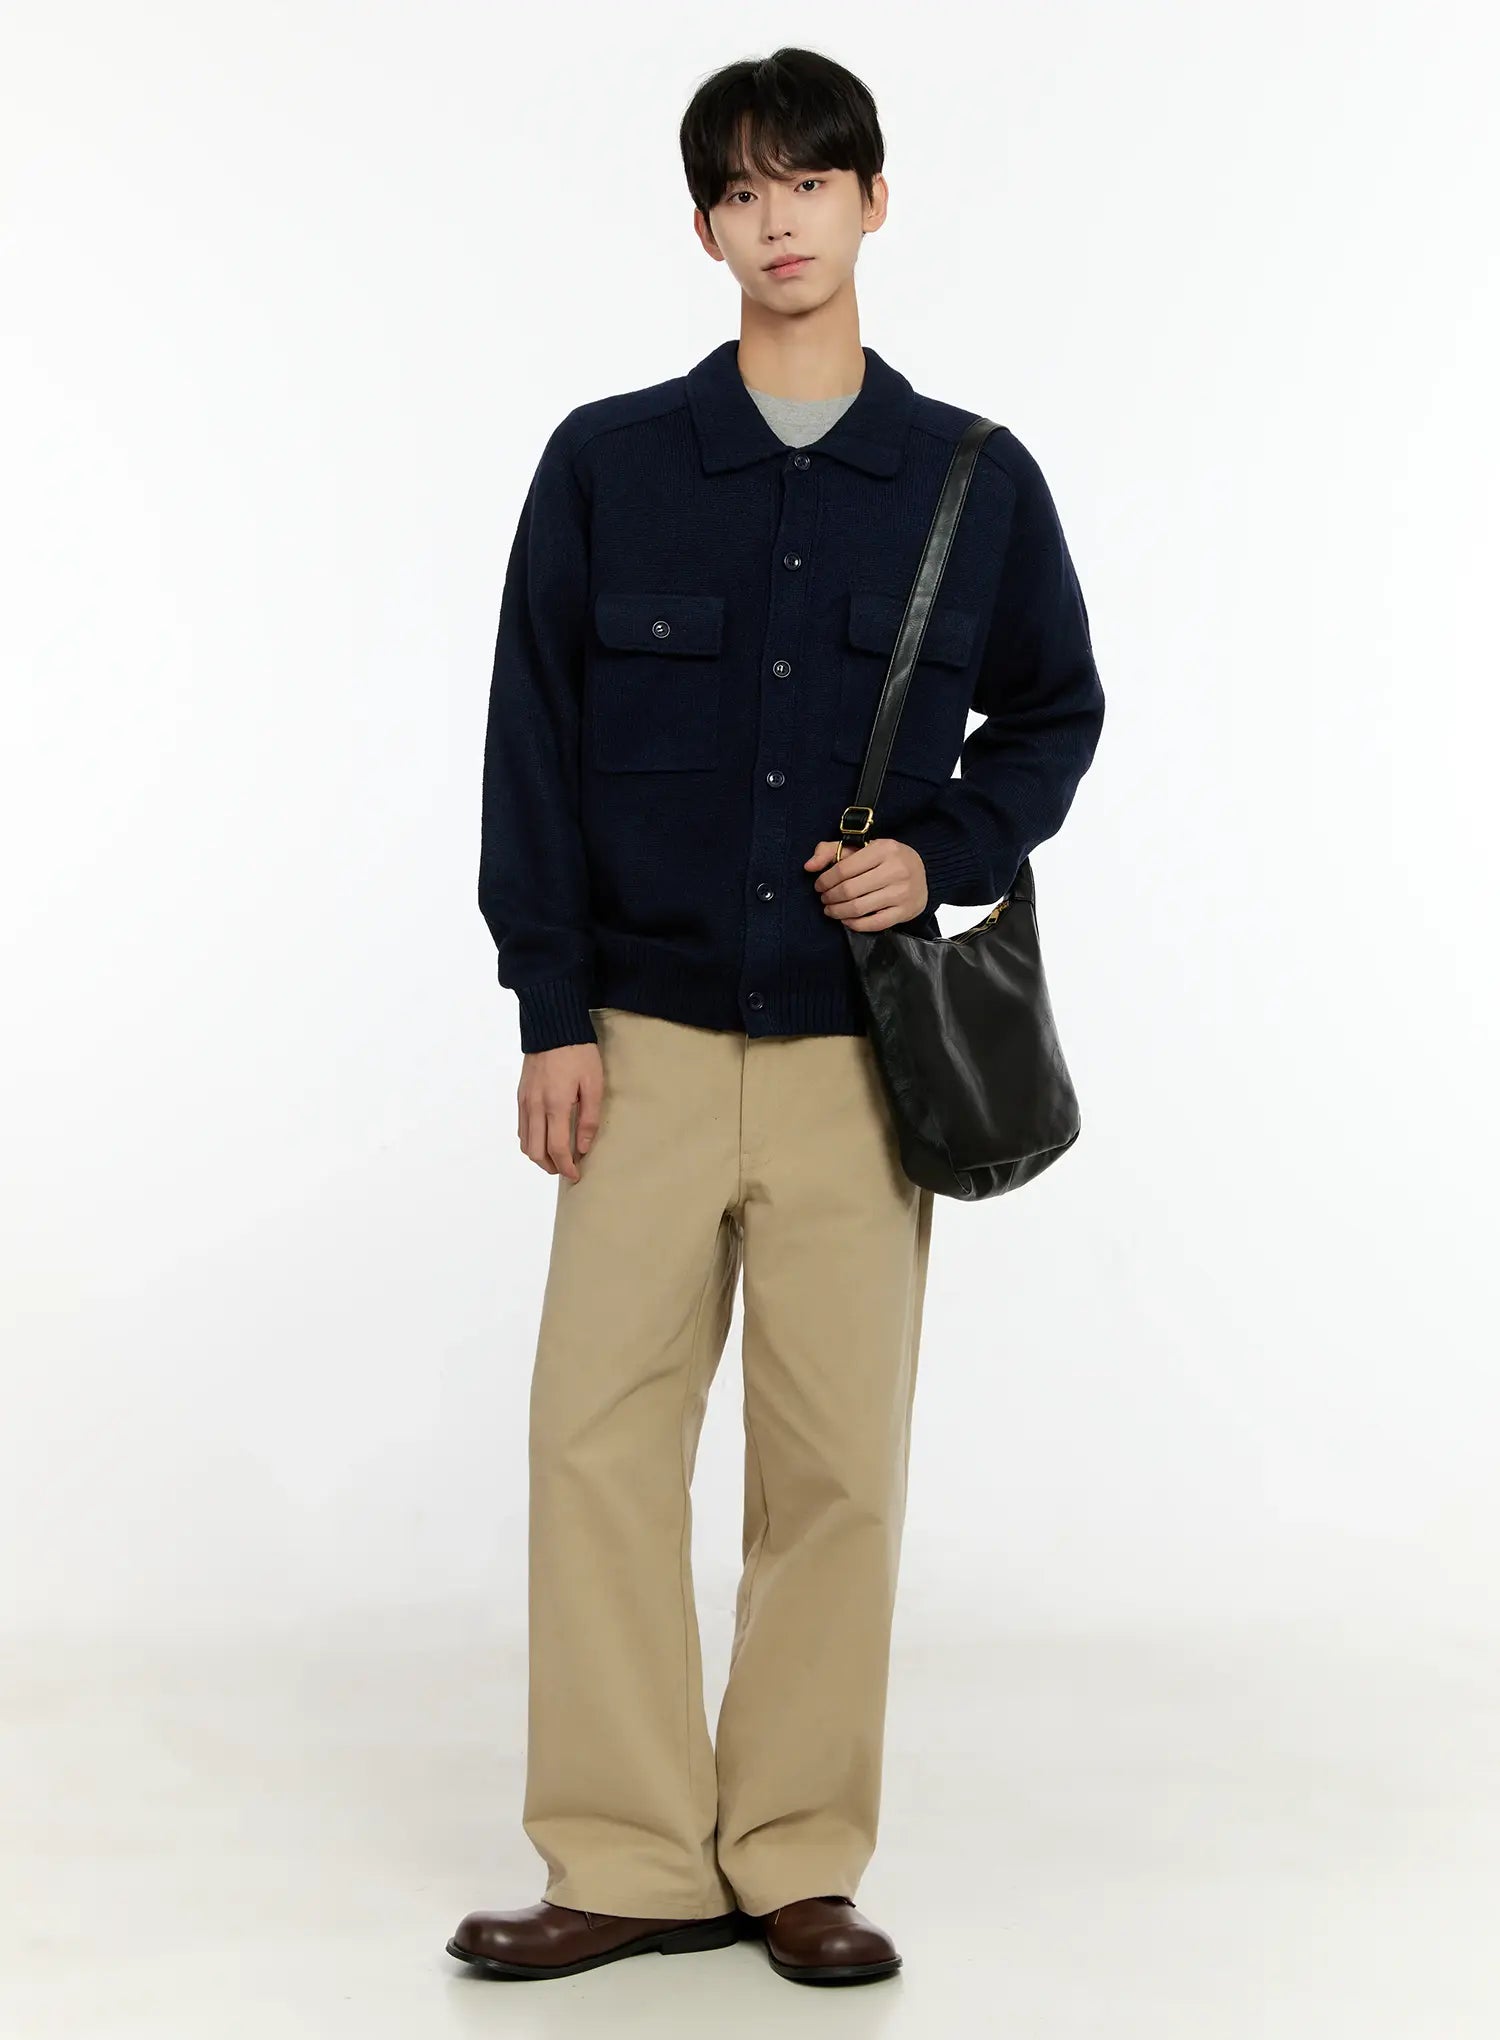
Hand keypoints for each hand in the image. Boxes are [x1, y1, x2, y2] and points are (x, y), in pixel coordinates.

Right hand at [517, 1042, 603, 1181]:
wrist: (553, 1027)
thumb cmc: (578, 1053)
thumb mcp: (593, 1084)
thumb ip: (588, 1118)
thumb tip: (583, 1147)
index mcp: (555, 1105)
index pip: (557, 1149)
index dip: (567, 1167)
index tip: (576, 1175)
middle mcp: (535, 1106)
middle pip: (536, 1152)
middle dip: (551, 1166)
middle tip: (567, 1169)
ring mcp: (525, 1101)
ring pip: (525, 1142)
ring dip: (539, 1156)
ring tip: (556, 1157)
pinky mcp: (521, 1095)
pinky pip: (521, 1127)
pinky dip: (530, 1141)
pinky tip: (544, 1138)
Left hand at [804, 836, 928, 930]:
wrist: (923, 871)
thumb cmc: (885, 859)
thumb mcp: (861, 847)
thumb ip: (830, 850)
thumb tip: (808, 866)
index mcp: (884, 849)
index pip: (844, 869)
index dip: (825, 880)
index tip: (819, 885)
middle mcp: (896, 870)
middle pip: (849, 890)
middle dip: (830, 897)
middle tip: (824, 899)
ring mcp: (902, 892)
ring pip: (859, 908)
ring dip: (838, 912)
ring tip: (830, 910)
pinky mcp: (905, 911)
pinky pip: (874, 923)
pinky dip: (854, 924)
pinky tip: (846, 919)